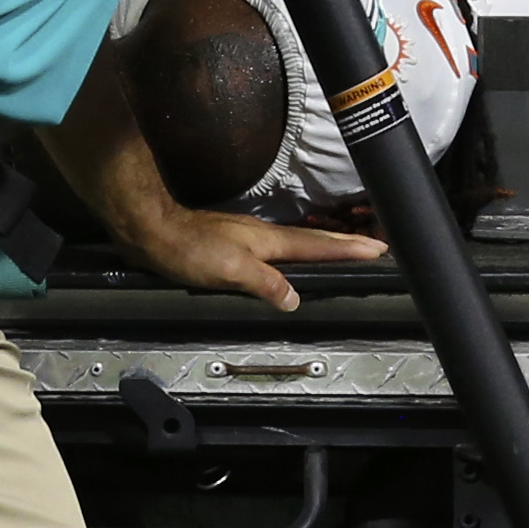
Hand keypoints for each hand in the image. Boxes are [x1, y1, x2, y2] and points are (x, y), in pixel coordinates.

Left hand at [112, 197, 382, 314]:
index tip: (376, 249)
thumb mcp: (229, 271)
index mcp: (268, 242)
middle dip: (346, 242)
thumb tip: (295, 298)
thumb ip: (265, 283)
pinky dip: (300, 247)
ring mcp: (249, 237)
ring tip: (348, 246)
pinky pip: (281, 245)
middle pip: (313, 239)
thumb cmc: (187, 249)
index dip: (347, 249)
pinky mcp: (236, 241)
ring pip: (298, 240)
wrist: (152, 229)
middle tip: (374, 245)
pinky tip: (295, 254)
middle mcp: (263, 236)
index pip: (317, 246)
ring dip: (326, 242)